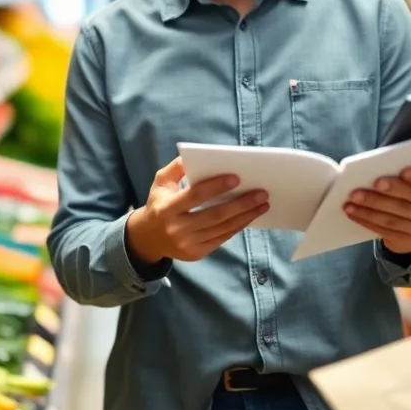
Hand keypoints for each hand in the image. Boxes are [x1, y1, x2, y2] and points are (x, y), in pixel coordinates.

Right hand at [126, 157, 268, 262]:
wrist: (148, 238)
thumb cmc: (158, 203)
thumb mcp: (161, 182)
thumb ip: (177, 168)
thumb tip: (196, 156)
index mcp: (166, 208)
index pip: (195, 196)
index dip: (216, 187)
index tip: (237, 178)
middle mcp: (177, 229)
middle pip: (214, 215)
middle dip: (241, 204)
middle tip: (262, 193)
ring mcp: (187, 244)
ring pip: (222, 229)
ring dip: (245, 216)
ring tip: (263, 204)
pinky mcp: (196, 254)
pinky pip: (221, 239)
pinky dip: (237, 227)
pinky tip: (250, 216)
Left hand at [343, 166, 410, 255]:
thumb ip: (404, 172)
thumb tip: (378, 166)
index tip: (403, 171)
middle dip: (390, 191)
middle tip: (371, 183)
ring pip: (396, 216)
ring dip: (371, 206)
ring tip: (352, 198)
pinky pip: (386, 229)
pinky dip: (366, 219)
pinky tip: (352, 212)